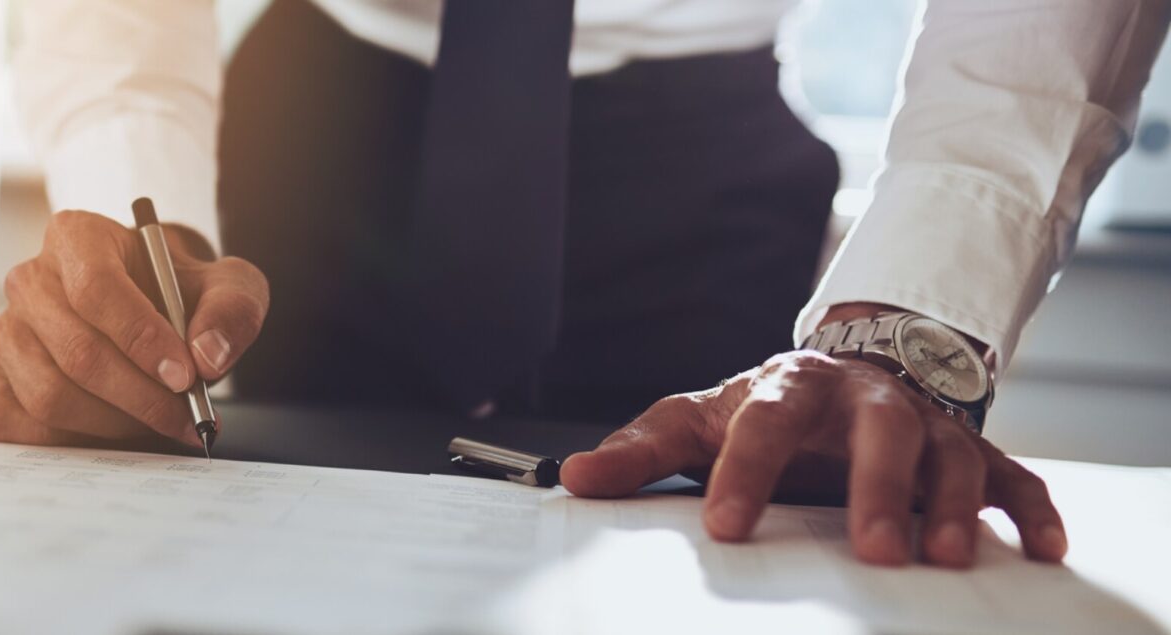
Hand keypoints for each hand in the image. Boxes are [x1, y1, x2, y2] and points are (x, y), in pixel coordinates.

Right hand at [0, 210, 268, 446]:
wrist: (150, 313)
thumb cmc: (180, 296)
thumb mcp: (226, 286)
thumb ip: (232, 310)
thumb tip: (208, 356)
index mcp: (75, 237)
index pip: (96, 289)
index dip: (141, 338)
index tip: (185, 376)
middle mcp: (28, 280)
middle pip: (77, 352)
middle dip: (141, 396)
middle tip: (187, 416)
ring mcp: (5, 333)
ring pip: (49, 396)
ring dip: (115, 424)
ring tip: (158, 422)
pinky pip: (20, 426)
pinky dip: (73, 442)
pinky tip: (115, 432)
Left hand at [560, 350, 1065, 567]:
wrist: (850, 372)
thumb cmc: (767, 410)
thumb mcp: (699, 421)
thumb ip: (641, 453)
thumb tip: (570, 478)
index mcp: (790, 389)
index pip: (763, 425)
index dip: (744, 472)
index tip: (726, 527)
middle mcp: (865, 401)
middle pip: (877, 432)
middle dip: (875, 488)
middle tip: (872, 550)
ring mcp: (925, 425)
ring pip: (950, 456)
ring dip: (951, 504)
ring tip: (943, 557)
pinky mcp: (973, 453)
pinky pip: (1013, 478)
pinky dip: (1031, 510)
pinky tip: (1040, 548)